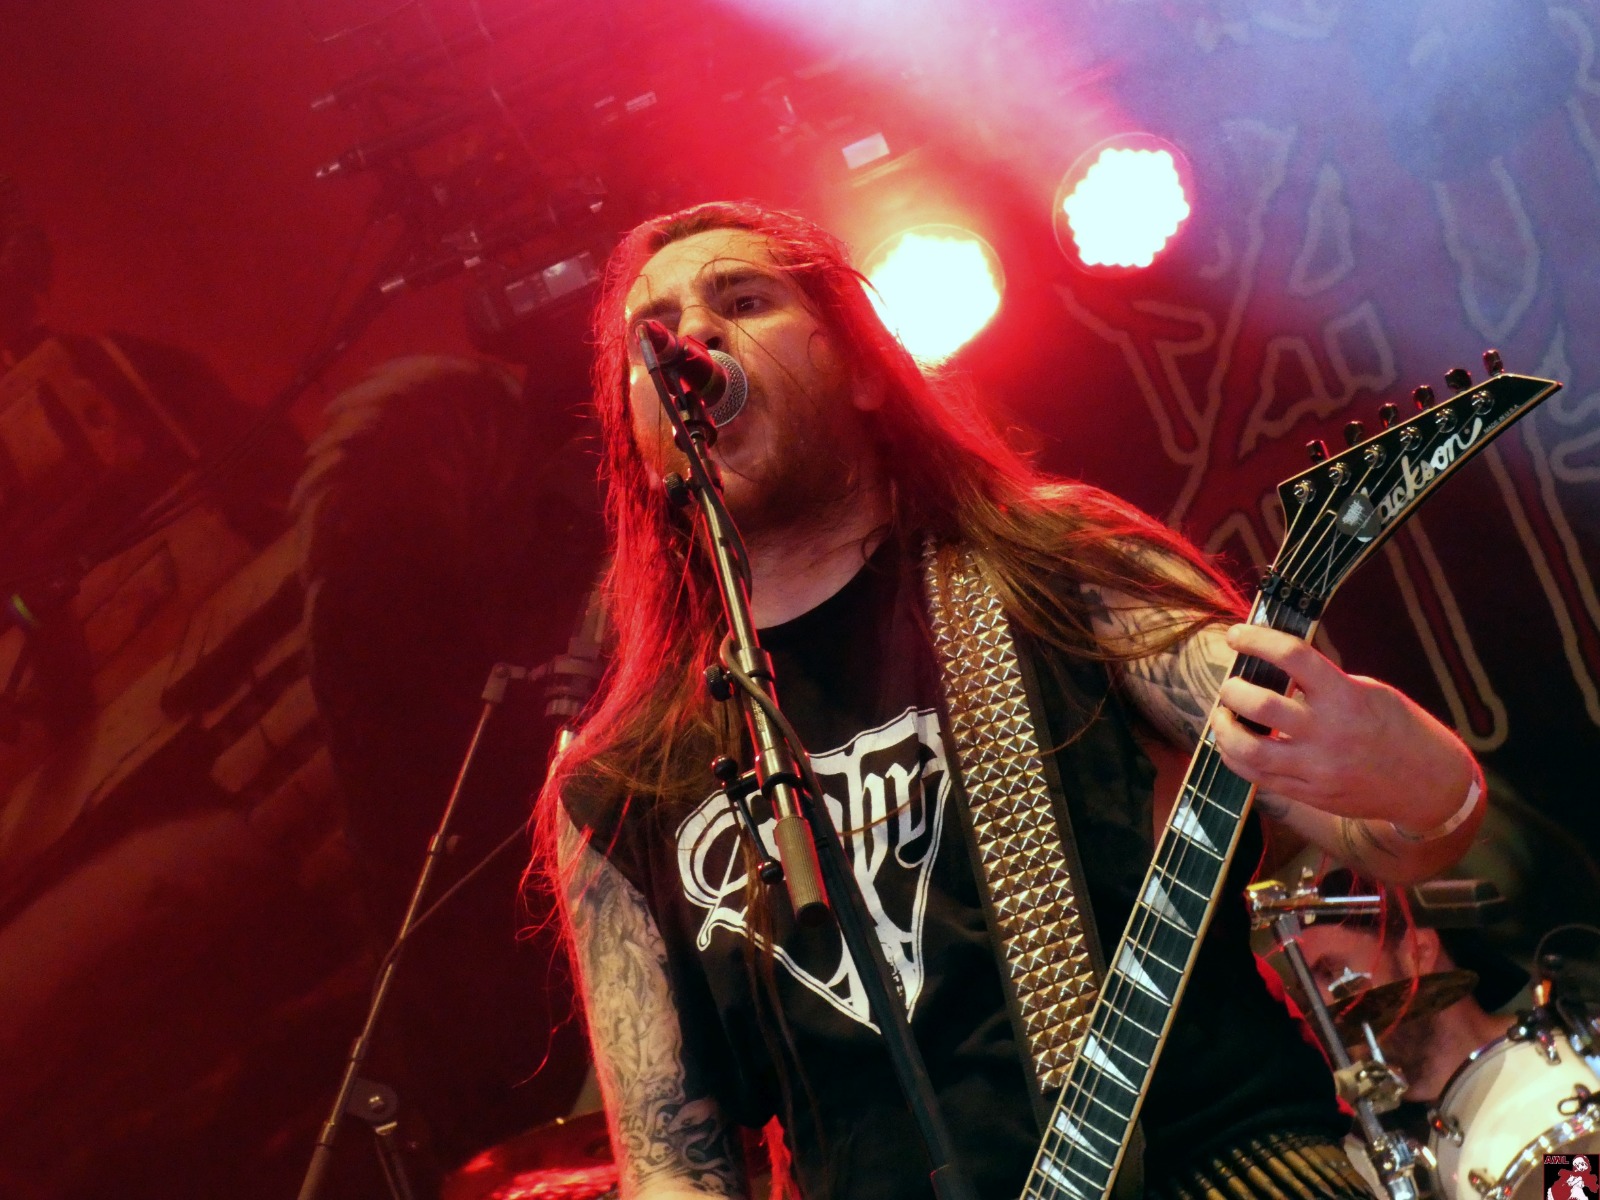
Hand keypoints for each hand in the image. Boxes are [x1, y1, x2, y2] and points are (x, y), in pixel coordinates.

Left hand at [1208, 623, 1474, 826]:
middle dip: (1233, 690)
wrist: (1428, 786)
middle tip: (1230, 685)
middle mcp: (1329, 732)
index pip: (1292, 656)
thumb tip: (1273, 666)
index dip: (1257, 640)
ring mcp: (1317, 768)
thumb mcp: (1369, 692)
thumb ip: (1323, 682)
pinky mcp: (1310, 794)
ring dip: (1223, 729)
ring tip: (1222, 715)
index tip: (1235, 635)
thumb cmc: (1398, 729)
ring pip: (1248, 750)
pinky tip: (1233, 744)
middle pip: (1260, 705)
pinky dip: (1235, 757)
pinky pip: (1257, 778)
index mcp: (1346, 696)